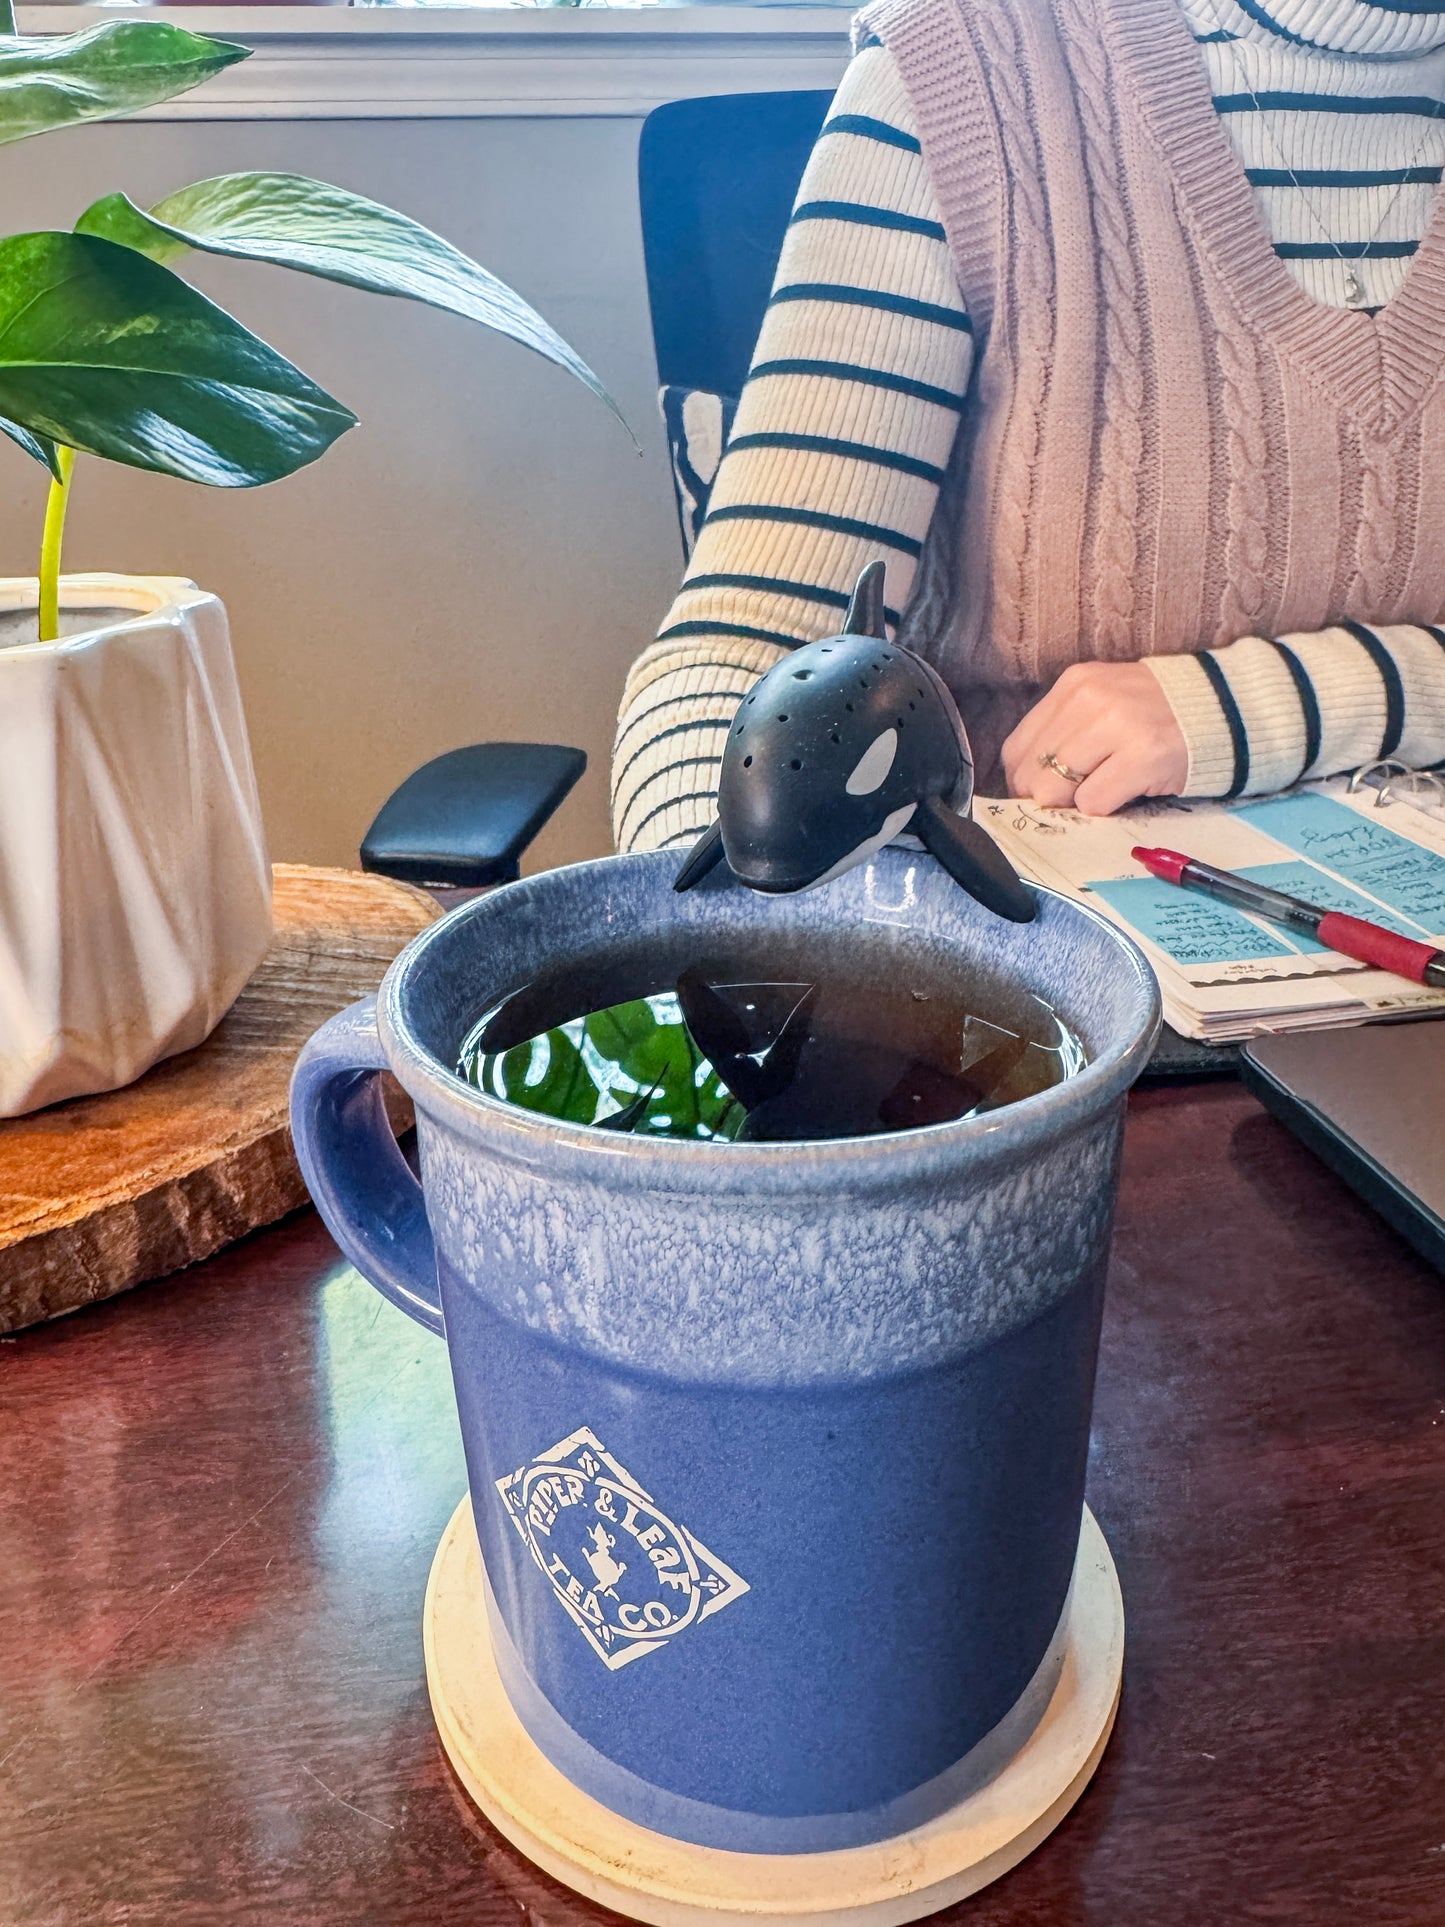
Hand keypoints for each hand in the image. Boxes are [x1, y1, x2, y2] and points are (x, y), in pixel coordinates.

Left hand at [1001, 661, 1187, 813]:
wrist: (1225, 709)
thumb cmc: (1157, 715)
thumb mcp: (1102, 705)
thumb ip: (1064, 733)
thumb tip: (1025, 785)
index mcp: (1074, 685)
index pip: (1017, 748)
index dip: (1023, 780)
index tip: (1044, 792)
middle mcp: (1091, 700)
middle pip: (1032, 773)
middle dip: (1048, 797)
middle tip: (1077, 798)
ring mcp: (1117, 726)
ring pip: (1056, 791)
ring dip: (1076, 803)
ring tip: (1105, 789)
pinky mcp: (1143, 756)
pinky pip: (1094, 802)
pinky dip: (1105, 807)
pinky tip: (1127, 791)